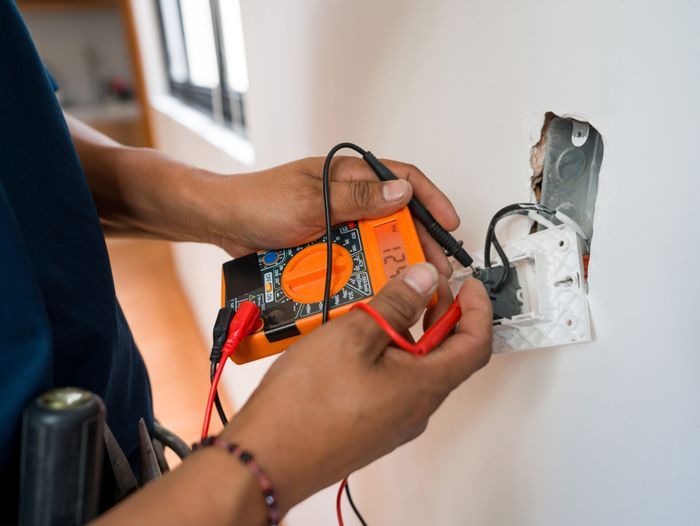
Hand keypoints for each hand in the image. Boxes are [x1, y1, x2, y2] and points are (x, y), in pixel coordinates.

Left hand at [202, 157, 460, 276]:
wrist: (224, 224)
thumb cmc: (260, 202)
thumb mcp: (312, 199)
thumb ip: (358, 197)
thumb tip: (402, 193)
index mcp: (348, 175)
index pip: (402, 178)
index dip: (431, 199)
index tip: (449, 223)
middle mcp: (348, 197)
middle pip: (396, 215)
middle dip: (419, 238)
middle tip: (435, 265)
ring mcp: (337, 222)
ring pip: (377, 240)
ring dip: (394, 258)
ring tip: (410, 281)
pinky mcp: (326, 244)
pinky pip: (354, 257)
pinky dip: (366, 270)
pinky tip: (377, 286)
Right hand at [220, 263, 491, 513]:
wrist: (267, 458)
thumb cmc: (306, 406)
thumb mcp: (354, 336)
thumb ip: (395, 304)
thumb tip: (423, 281)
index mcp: (424, 385)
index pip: (475, 344)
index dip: (478, 309)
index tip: (469, 286)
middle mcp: (415, 408)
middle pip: (446, 355)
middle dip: (439, 314)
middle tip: (420, 286)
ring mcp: (393, 420)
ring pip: (415, 368)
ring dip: (408, 333)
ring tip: (380, 306)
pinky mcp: (369, 425)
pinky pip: (392, 383)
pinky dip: (387, 353)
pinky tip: (356, 340)